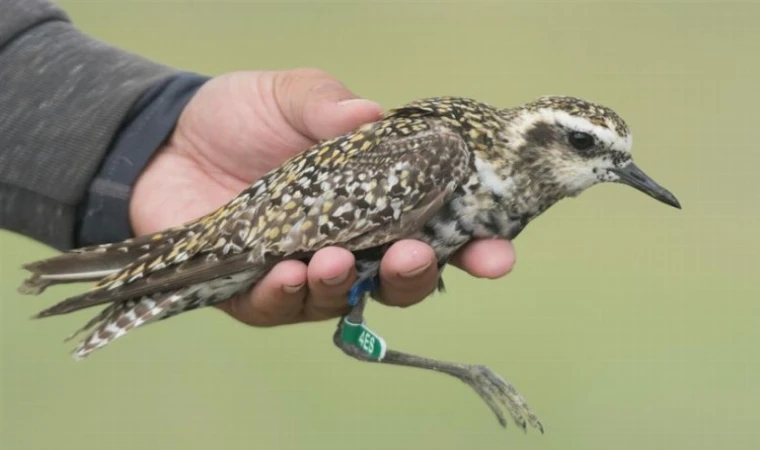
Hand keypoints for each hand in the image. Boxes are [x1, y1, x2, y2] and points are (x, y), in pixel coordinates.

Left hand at [129, 68, 515, 325]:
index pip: (438, 229)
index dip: (473, 247)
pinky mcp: (259, 292)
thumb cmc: (241, 118)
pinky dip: (289, 294)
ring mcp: (307, 273)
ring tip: (332, 259)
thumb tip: (367, 111)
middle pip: (400, 280)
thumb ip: (327, 105)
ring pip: (344, 300)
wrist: (166, 143)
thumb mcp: (289, 97)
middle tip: (415, 256)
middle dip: (415, 275)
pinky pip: (282, 307)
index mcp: (376, 200)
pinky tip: (290, 272)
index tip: (497, 256)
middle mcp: (352, 244)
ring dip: (346, 285)